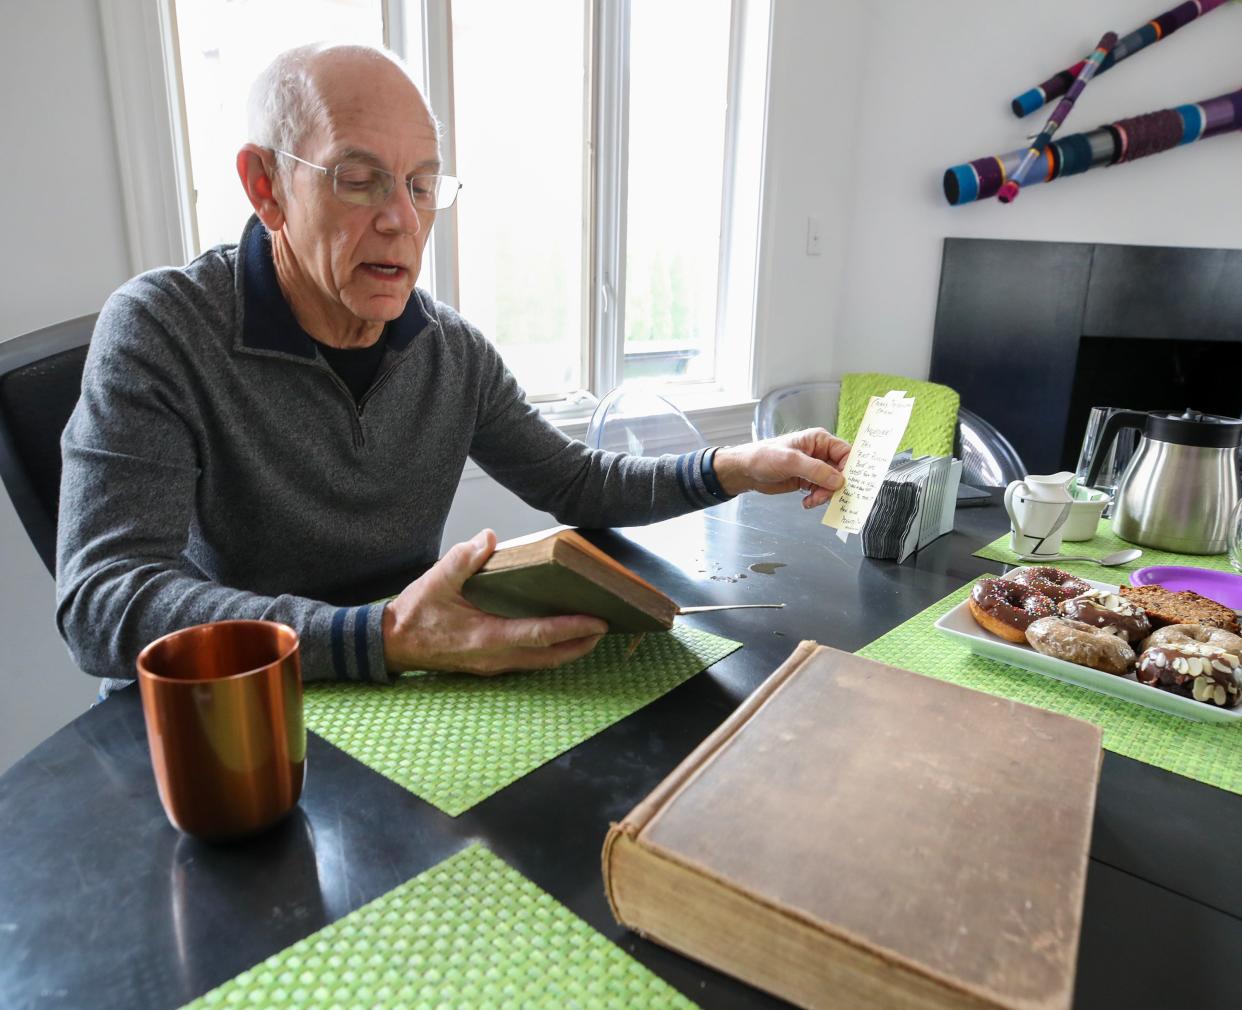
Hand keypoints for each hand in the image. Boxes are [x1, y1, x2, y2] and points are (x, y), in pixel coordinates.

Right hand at [382, 529, 608, 674]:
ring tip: (591, 631)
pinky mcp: (491, 663)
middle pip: (550, 656)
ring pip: (542, 662)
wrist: (394, 643)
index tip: (598, 620)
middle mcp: (495, 656)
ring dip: (569, 649)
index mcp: (486, 637)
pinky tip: (559, 634)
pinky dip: (550, 649)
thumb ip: (463, 558)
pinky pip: (529, 660)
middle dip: (581, 644)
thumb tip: (488, 537)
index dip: (572, 628)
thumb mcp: (436, 580)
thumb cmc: (416, 613)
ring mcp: (494, 664)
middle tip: (606, 625)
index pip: (539, 634)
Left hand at [712, 429, 850, 509]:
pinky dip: (817, 499)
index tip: (847, 484)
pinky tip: (806, 502)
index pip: (846, 452)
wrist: (744, 471)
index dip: (850, 468)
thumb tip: (839, 480)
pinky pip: (822, 491)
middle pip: (842, 471)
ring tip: (811, 501)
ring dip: (825, 495)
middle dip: (836, 486)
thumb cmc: (763, 457)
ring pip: (832, 484)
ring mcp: (814, 468)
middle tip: (825, 496)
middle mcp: (820, 453)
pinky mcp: (807, 481)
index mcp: (819, 440)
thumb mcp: (790, 461)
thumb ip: (816, 470)